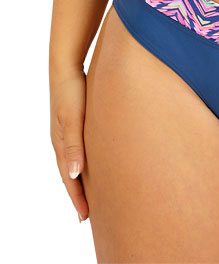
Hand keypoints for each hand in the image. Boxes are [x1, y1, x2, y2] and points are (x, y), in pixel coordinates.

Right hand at [49, 67, 88, 221]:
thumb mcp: (73, 119)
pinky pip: (80, 148)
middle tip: (89, 214)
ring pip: (75, 161)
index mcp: (60, 143)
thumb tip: (74, 175)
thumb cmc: (72, 91)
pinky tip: (94, 161)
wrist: (67, 65)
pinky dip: (85, 161)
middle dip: (78, 194)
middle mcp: (62, 140)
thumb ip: (74, 146)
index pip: (68, 179)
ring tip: (92, 193)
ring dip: (82, 178)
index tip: (86, 218)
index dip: (77, 198)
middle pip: (70, 174)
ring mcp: (68, 130)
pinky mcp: (76, 121)